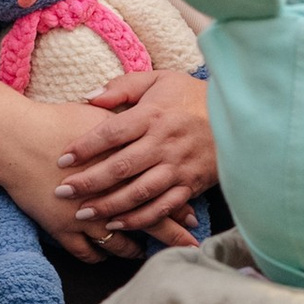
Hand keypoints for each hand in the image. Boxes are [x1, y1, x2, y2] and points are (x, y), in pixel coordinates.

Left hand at [57, 69, 215, 246]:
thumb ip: (123, 87)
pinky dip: (140, 219)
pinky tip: (117, 224)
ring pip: (140, 192)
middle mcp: (165, 143)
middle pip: (121, 167)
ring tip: (83, 214)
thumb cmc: (192, 96)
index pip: (113, 132)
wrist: (240, 115)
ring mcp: (178, 167)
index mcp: (154, 115)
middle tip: (62, 192)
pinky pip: (162, 207)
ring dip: (109, 206)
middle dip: (89, 182)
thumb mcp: (160, 80)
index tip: (62, 158)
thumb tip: (89, 98)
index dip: (86, 146)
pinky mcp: (191, 185)